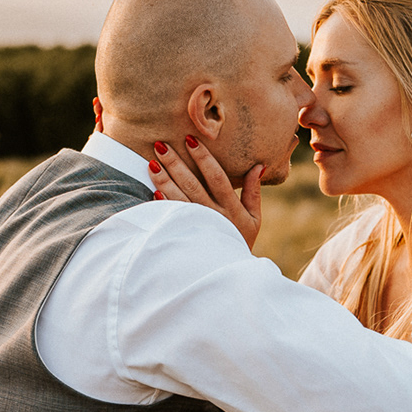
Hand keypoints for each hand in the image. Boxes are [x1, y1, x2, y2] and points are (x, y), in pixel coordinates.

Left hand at [148, 135, 263, 248]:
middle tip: (160, 145)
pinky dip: (163, 204)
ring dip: (164, 181)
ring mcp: (198, 226)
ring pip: (179, 199)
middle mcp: (213, 216)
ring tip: (151, 163)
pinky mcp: (185, 235)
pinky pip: (172, 217)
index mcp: (231, 209)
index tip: (190, 140)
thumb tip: (259, 166)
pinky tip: (153, 190)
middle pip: (193, 185)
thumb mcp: (254, 218)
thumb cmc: (241, 239)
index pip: (216, 178)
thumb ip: (254, 192)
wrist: (227, 270)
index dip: (204, 159)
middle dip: (176, 164)